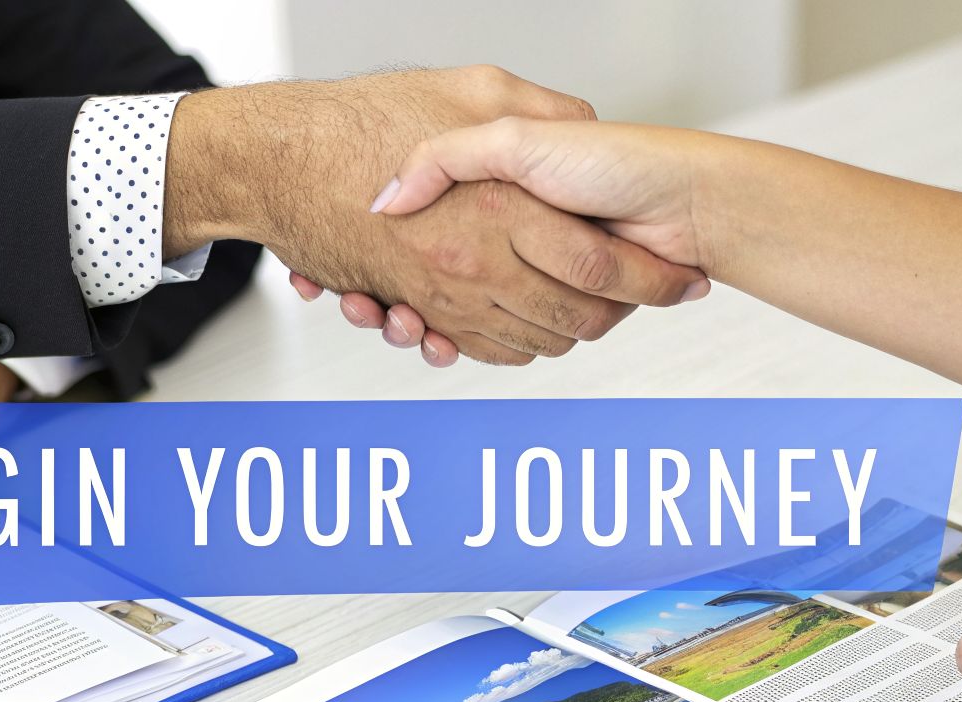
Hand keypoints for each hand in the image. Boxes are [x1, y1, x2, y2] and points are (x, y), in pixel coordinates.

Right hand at [165, 69, 705, 366]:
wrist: (277, 162)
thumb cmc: (363, 120)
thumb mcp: (468, 89)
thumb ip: (537, 111)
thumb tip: (587, 128)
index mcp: (501, 210)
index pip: (605, 267)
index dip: (654, 279)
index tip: (684, 279)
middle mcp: (475, 265)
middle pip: (580, 318)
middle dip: (621, 314)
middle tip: (645, 296)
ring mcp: (446, 296)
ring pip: (537, 342)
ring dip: (570, 331)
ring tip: (596, 306)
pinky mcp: (419, 311)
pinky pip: (486, 351)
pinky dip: (515, 347)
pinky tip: (531, 321)